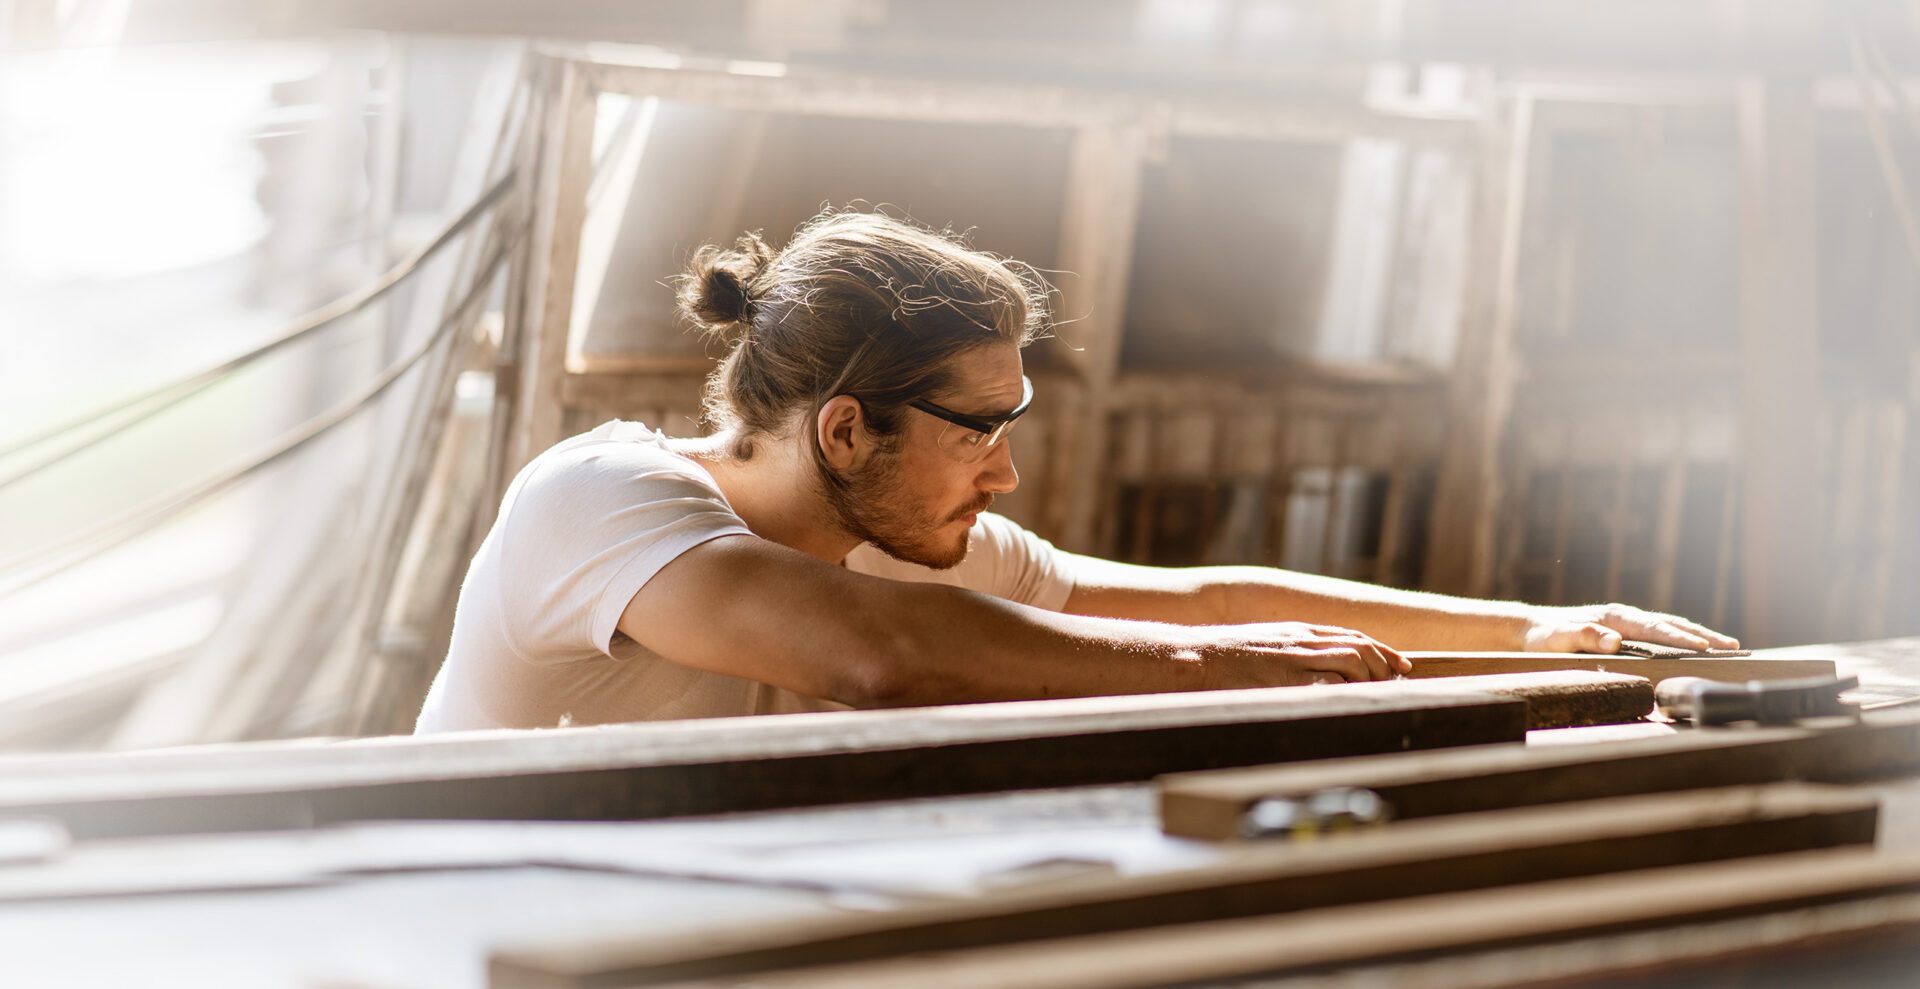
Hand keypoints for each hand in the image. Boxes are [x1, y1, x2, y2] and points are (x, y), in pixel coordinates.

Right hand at [1196, 622, 1411, 684]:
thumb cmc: (1229, 655)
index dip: (1382, 649)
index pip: (1352, 635)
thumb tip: (1322, 668)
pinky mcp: (1285, 678)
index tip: (1401, 663)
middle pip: (1358, 647)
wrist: (1199, 656)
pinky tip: (1353, 702)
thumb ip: (1295, 650)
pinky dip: (1346, 691)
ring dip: (1370, 678)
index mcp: (1299, 630)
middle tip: (1396, 683)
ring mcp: (1295, 658)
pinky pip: (1327, 683)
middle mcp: (1302, 640)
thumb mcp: (1268, 643)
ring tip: (1377, 694)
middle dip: (1384, 665)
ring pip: (1350, 661)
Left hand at [1522, 603, 1739, 653]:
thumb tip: (1614, 641)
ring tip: (1728, 646)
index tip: (1706, 648)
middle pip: (1671, 624)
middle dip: (1704, 635)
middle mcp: (1625, 616)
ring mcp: (1627, 622)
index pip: (1655, 629)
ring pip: (1670, 625)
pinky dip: (1683, 637)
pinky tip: (1697, 647)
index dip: (1680, 639)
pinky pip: (1661, 632)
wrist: (1532, 629)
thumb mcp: (1556, 640)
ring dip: (1699, 634)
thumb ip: (1583, 637)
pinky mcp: (1626, 631)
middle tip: (1734, 647)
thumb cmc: (1543, 637)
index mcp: (1614, 617)